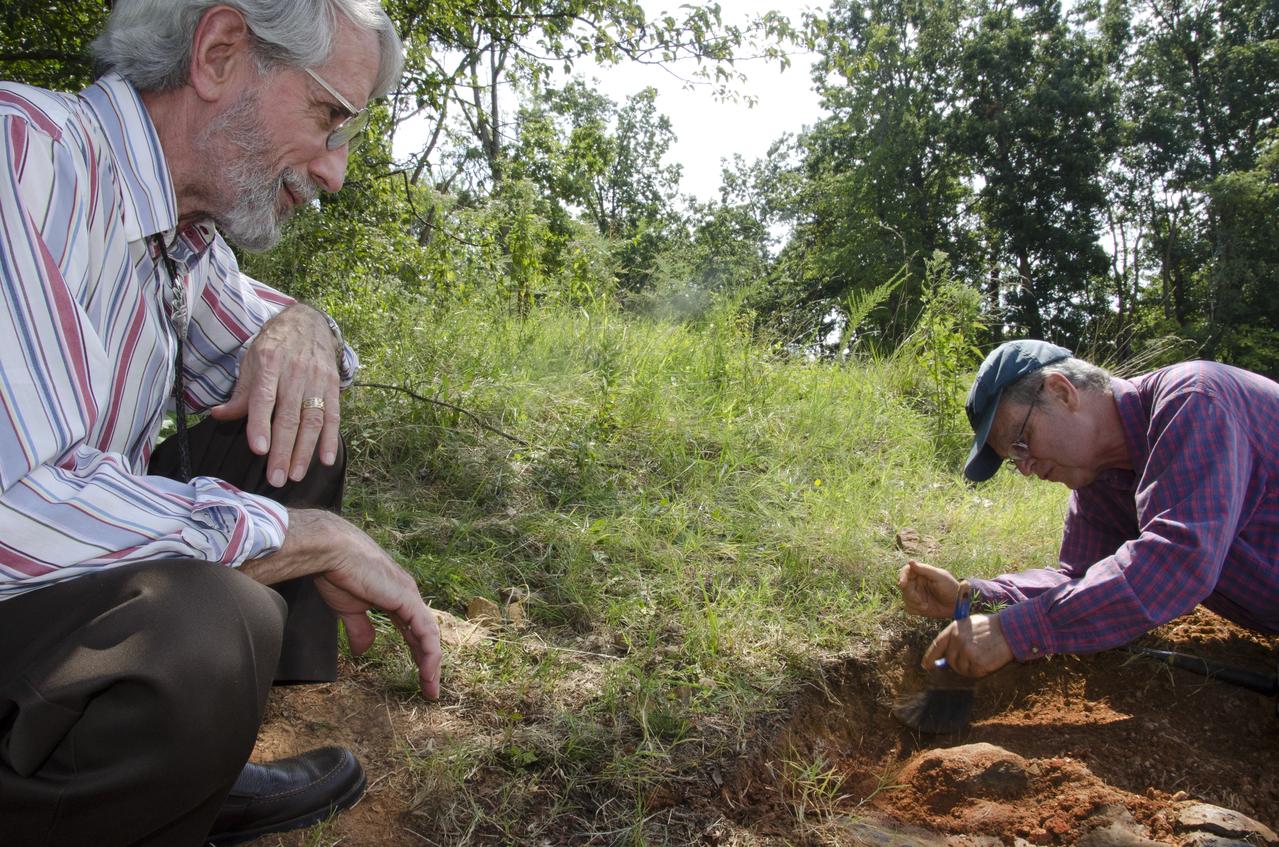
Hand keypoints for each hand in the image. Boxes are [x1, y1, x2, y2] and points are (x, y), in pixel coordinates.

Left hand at [210, 305, 340, 487]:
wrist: (308, 322)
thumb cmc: (275, 346)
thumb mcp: (252, 361)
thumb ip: (240, 393)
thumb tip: (218, 415)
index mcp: (269, 364)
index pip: (264, 399)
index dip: (261, 425)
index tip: (259, 450)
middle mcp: (294, 373)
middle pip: (289, 417)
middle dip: (283, 451)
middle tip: (276, 478)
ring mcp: (316, 380)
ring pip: (311, 421)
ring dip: (304, 451)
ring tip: (296, 474)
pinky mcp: (332, 386)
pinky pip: (333, 416)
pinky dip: (330, 439)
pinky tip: (325, 459)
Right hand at [243, 510, 441, 699]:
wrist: (330, 552)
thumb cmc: (337, 573)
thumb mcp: (350, 609)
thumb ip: (361, 629)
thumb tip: (363, 651)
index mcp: (396, 598)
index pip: (414, 631)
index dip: (418, 653)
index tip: (420, 676)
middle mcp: (408, 596)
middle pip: (425, 635)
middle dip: (429, 663)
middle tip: (430, 689)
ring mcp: (409, 596)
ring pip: (429, 635)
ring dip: (432, 663)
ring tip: (430, 688)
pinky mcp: (406, 598)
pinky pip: (425, 630)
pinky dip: (429, 652)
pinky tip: (428, 669)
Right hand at [898, 559, 960, 618]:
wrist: (958, 605)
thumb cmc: (951, 588)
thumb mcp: (940, 577)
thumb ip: (925, 569)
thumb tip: (910, 561)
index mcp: (922, 574)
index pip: (906, 572)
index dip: (902, 576)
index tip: (903, 584)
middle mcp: (917, 583)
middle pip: (904, 587)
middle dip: (911, 594)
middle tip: (920, 600)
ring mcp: (917, 595)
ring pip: (905, 598)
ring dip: (914, 603)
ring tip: (926, 606)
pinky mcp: (917, 606)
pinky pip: (908, 608)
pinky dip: (914, 609)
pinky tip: (925, 609)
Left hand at [922, 612, 1013, 678]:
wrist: (1010, 630)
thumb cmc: (990, 627)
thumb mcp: (968, 625)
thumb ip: (955, 638)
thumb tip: (944, 656)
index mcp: (953, 629)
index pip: (936, 646)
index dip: (930, 657)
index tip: (926, 666)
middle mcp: (957, 641)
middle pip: (950, 660)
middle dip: (958, 663)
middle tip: (971, 659)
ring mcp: (967, 652)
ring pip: (961, 669)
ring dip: (969, 667)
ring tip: (982, 656)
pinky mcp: (978, 663)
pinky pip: (973, 673)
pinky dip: (979, 670)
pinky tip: (987, 660)